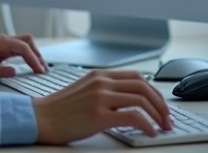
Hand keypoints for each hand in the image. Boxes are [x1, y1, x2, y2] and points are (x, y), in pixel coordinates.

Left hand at [0, 34, 47, 79]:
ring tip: (42, 70)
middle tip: (43, 71)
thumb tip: (13, 72)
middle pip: (27, 41)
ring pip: (26, 45)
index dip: (33, 58)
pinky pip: (20, 50)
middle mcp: (2, 40)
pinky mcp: (3, 50)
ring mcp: (3, 44)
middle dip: (37, 54)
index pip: (21, 47)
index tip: (39, 71)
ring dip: (35, 55)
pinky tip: (34, 66)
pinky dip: (29, 57)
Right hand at [32, 70, 171, 143]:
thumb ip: (104, 90)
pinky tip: (150, 132)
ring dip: (158, 115)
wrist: (39, 118)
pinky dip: (147, 125)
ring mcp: (100, 98)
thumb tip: (128, 99)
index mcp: (99, 75)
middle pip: (143, 86)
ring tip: (163, 127)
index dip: (153, 91)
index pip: (136, 77)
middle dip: (160, 103)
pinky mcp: (99, 116)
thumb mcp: (84, 90)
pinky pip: (133, 117)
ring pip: (141, 100)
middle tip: (167, 118)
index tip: (160, 105)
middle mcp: (101, 83)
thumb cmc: (59, 109)